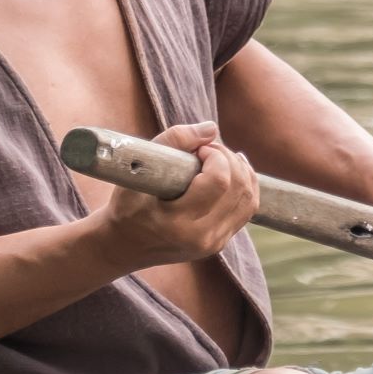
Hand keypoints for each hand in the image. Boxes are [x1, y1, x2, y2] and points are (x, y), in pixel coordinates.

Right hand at [95, 122, 258, 271]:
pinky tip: (233, 171)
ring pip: (249, 199)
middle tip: (209, 149)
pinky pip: (247, 209)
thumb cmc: (127, 205)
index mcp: (178, 224)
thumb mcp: (138, 169)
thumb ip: (173, 141)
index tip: (199, 149)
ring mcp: (214, 243)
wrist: (122, 245)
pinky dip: (245, 186)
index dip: (216, 155)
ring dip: (241, 171)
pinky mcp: (220, 242)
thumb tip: (212, 128)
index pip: (218, 181)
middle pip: (239, 188)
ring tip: (221, 157)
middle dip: (229, 159)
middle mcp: (201, 238)